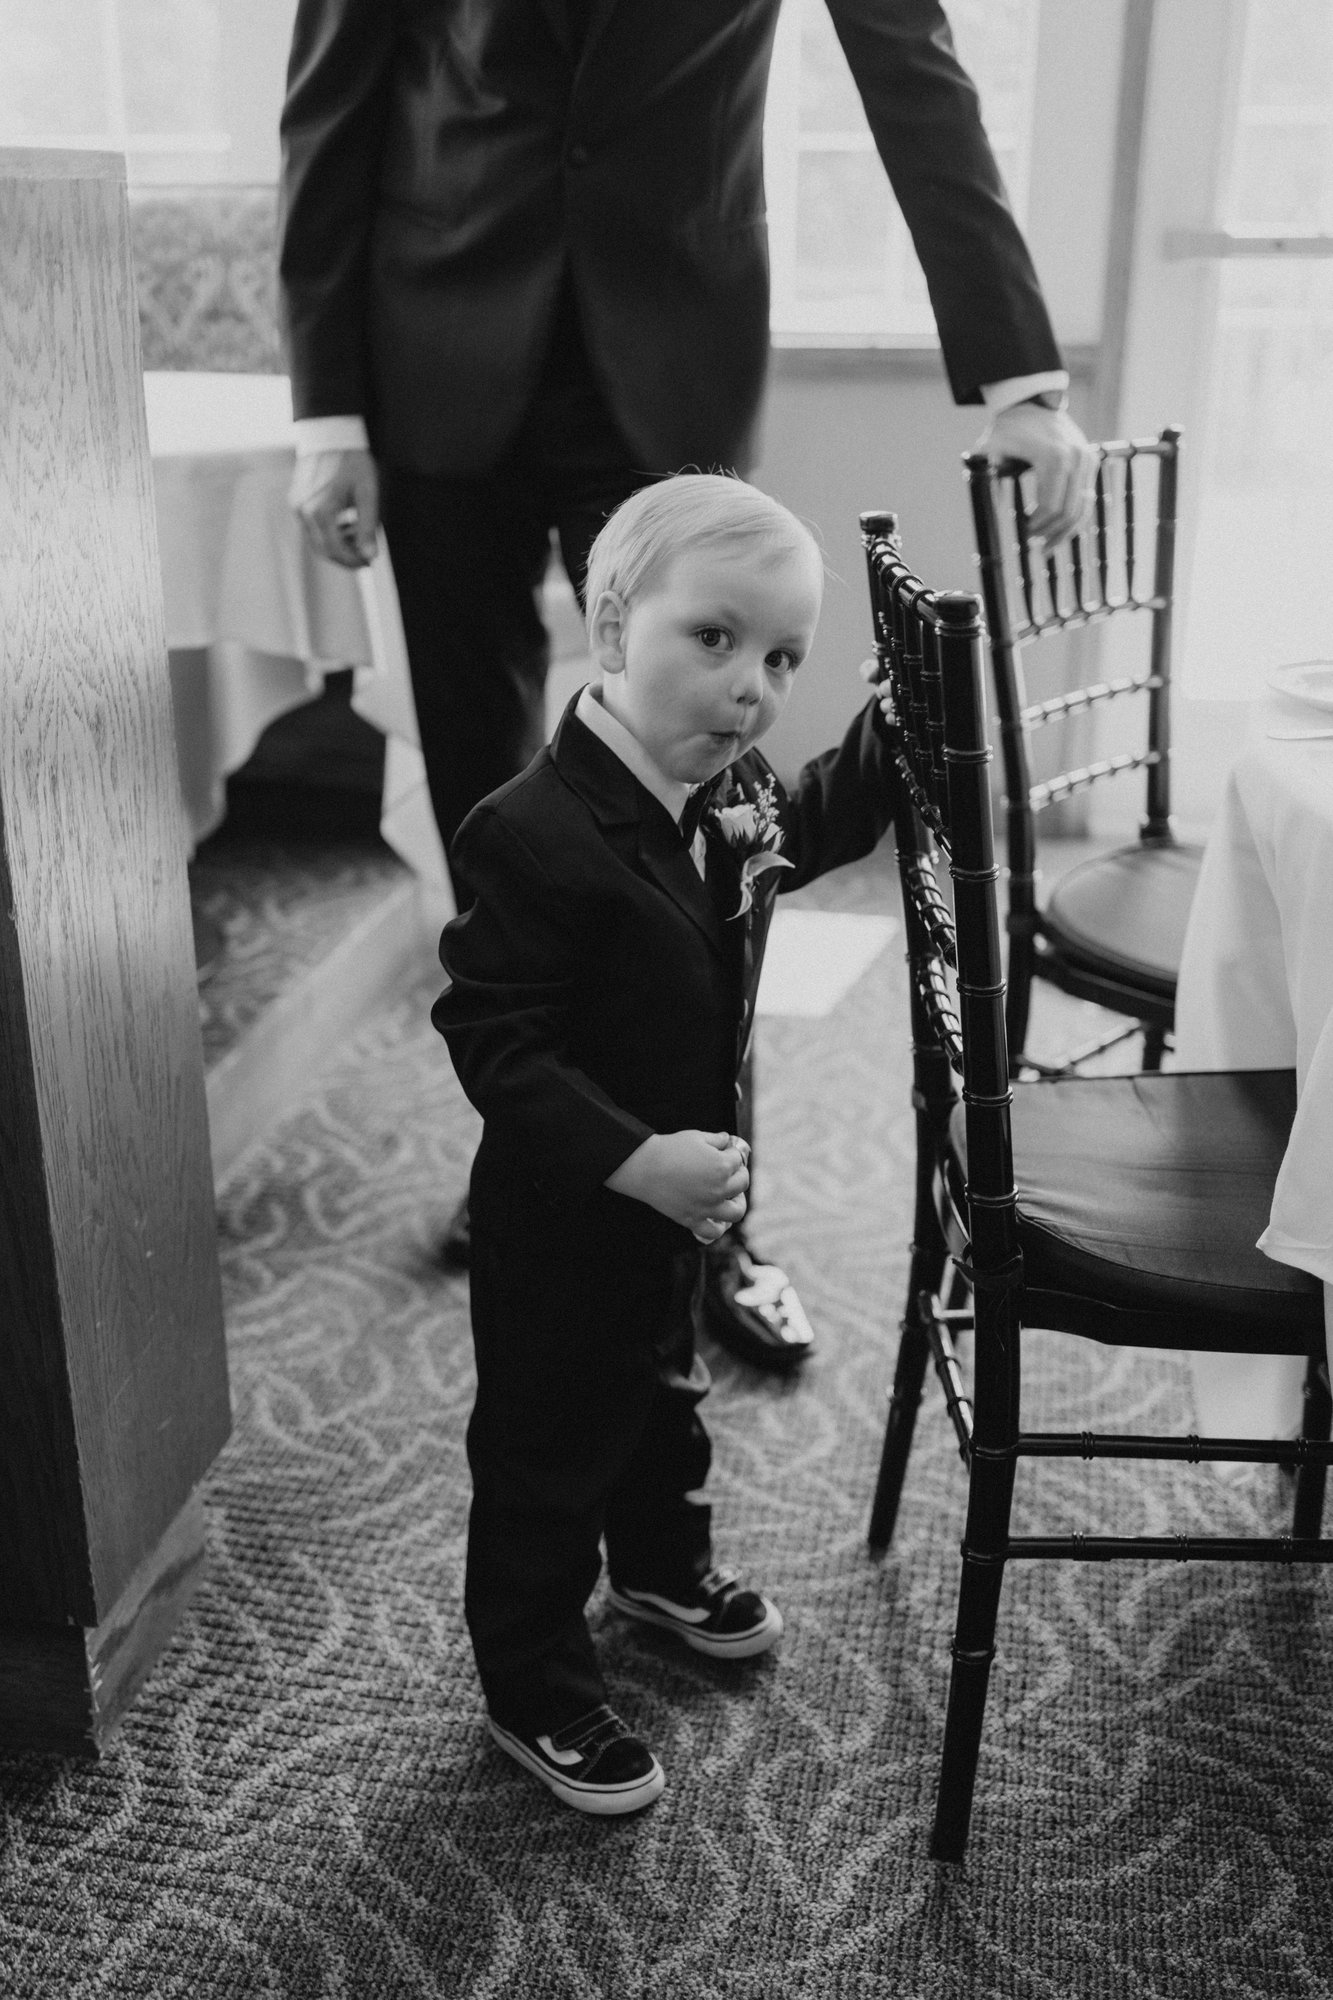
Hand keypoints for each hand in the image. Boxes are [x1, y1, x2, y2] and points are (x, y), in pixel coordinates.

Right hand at [288, 447, 379, 566]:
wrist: (330, 434)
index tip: (369, 561)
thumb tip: (370, 555)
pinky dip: (328, 531)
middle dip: (345, 556)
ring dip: (337, 543)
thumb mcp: (367, 494)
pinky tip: (345, 523)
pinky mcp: (295, 501)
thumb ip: (368, 527)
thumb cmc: (352, 461)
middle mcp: (303, 511)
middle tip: (365, 554)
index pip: (335, 551)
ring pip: (316, 539)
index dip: (353, 561)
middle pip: (323, 550)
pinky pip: (311, 526)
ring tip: (358, 533)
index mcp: (321, 511)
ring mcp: (296, 506)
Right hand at [605, 1130, 749, 1242]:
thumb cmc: (669, 1149)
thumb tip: (727, 1139)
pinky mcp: (693, 1219)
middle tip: (729, 1170)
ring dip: (737, 1202)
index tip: (727, 1151)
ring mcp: (707, 1207)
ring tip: (730, 1196)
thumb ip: (717, 1139)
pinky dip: (718, 1226)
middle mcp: (719, 1189)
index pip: (739, 1160)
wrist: (644, 1167)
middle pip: (743, 1183)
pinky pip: (714, 1231)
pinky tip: (715, 1216)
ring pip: (736, 1211)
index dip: (733, 1153)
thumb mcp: (696, 1137)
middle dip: (738, 1173)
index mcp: (722, 1166)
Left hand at [974, 403, 1095, 549]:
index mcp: (1052, 456)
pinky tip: (1060, 532)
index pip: (1050, 506)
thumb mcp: (989, 452)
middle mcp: (1075, 456)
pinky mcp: (1092, 461)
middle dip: (1051, 533)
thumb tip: (991, 517)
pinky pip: (1087, 498)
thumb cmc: (1006, 430)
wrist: (1030, 402)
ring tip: (1047, 547)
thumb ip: (987, 480)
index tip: (1024, 534)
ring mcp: (1087, 458)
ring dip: (1066, 532)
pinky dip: (1076, 518)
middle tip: (1034, 544)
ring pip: (1083, 509)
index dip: (1037, 526)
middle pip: (1069, 511)